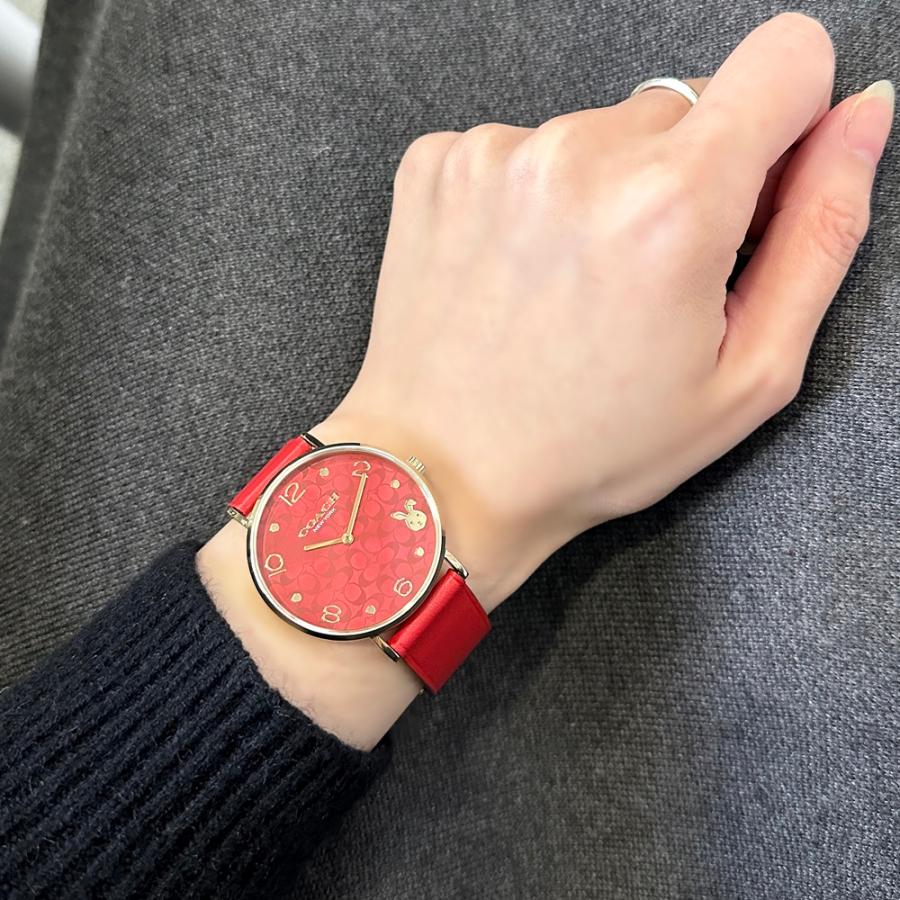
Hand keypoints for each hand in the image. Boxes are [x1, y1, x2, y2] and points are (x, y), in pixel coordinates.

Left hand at [200, 13, 893, 748]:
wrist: (446, 473)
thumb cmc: (593, 447)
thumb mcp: (746, 375)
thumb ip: (821, 232)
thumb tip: (859, 115)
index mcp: (674, 205)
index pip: (786, 57)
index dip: (787, 116)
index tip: (754, 182)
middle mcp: (581, 155)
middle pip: (684, 103)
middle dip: (683, 177)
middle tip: (640, 280)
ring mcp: (497, 154)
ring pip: (599, 128)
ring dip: (601, 190)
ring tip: (569, 288)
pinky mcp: (438, 164)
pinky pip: (522, 146)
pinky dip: (531, 197)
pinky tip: (516, 273)